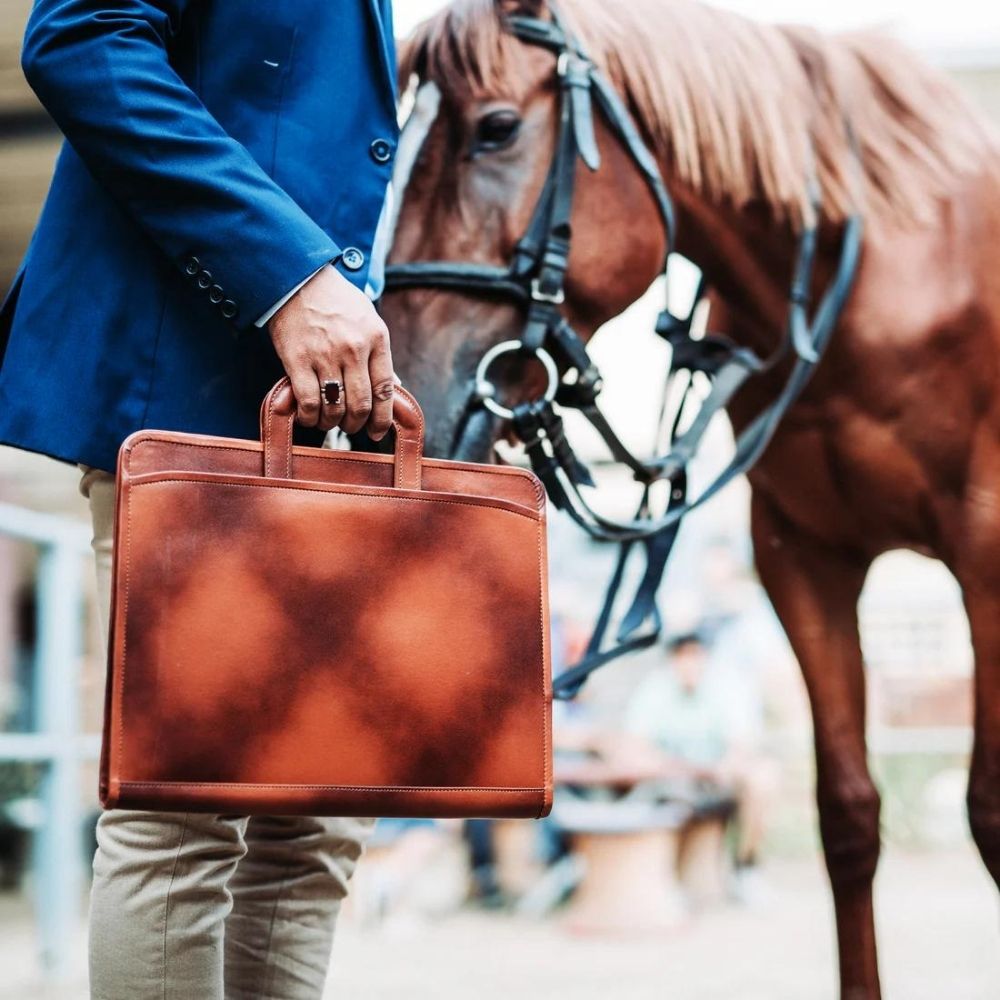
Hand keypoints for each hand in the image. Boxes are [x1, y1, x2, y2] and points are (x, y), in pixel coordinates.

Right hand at [267, 264, 393, 438]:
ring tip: (328, 421)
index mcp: (376, 339)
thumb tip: (394, 386)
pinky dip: (309, 416)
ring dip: (332, 423)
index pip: (386, 391)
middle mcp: (354, 349)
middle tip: (350, 427)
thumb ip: (380, 354)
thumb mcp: (369, 320)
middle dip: (356, 425)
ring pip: (335, 408)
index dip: (383, 419)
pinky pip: (308, 402)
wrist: (298, 278)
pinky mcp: (297, 360)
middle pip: (361, 405)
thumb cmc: (336, 300)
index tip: (378, 431)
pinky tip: (309, 416)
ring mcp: (325, 356)